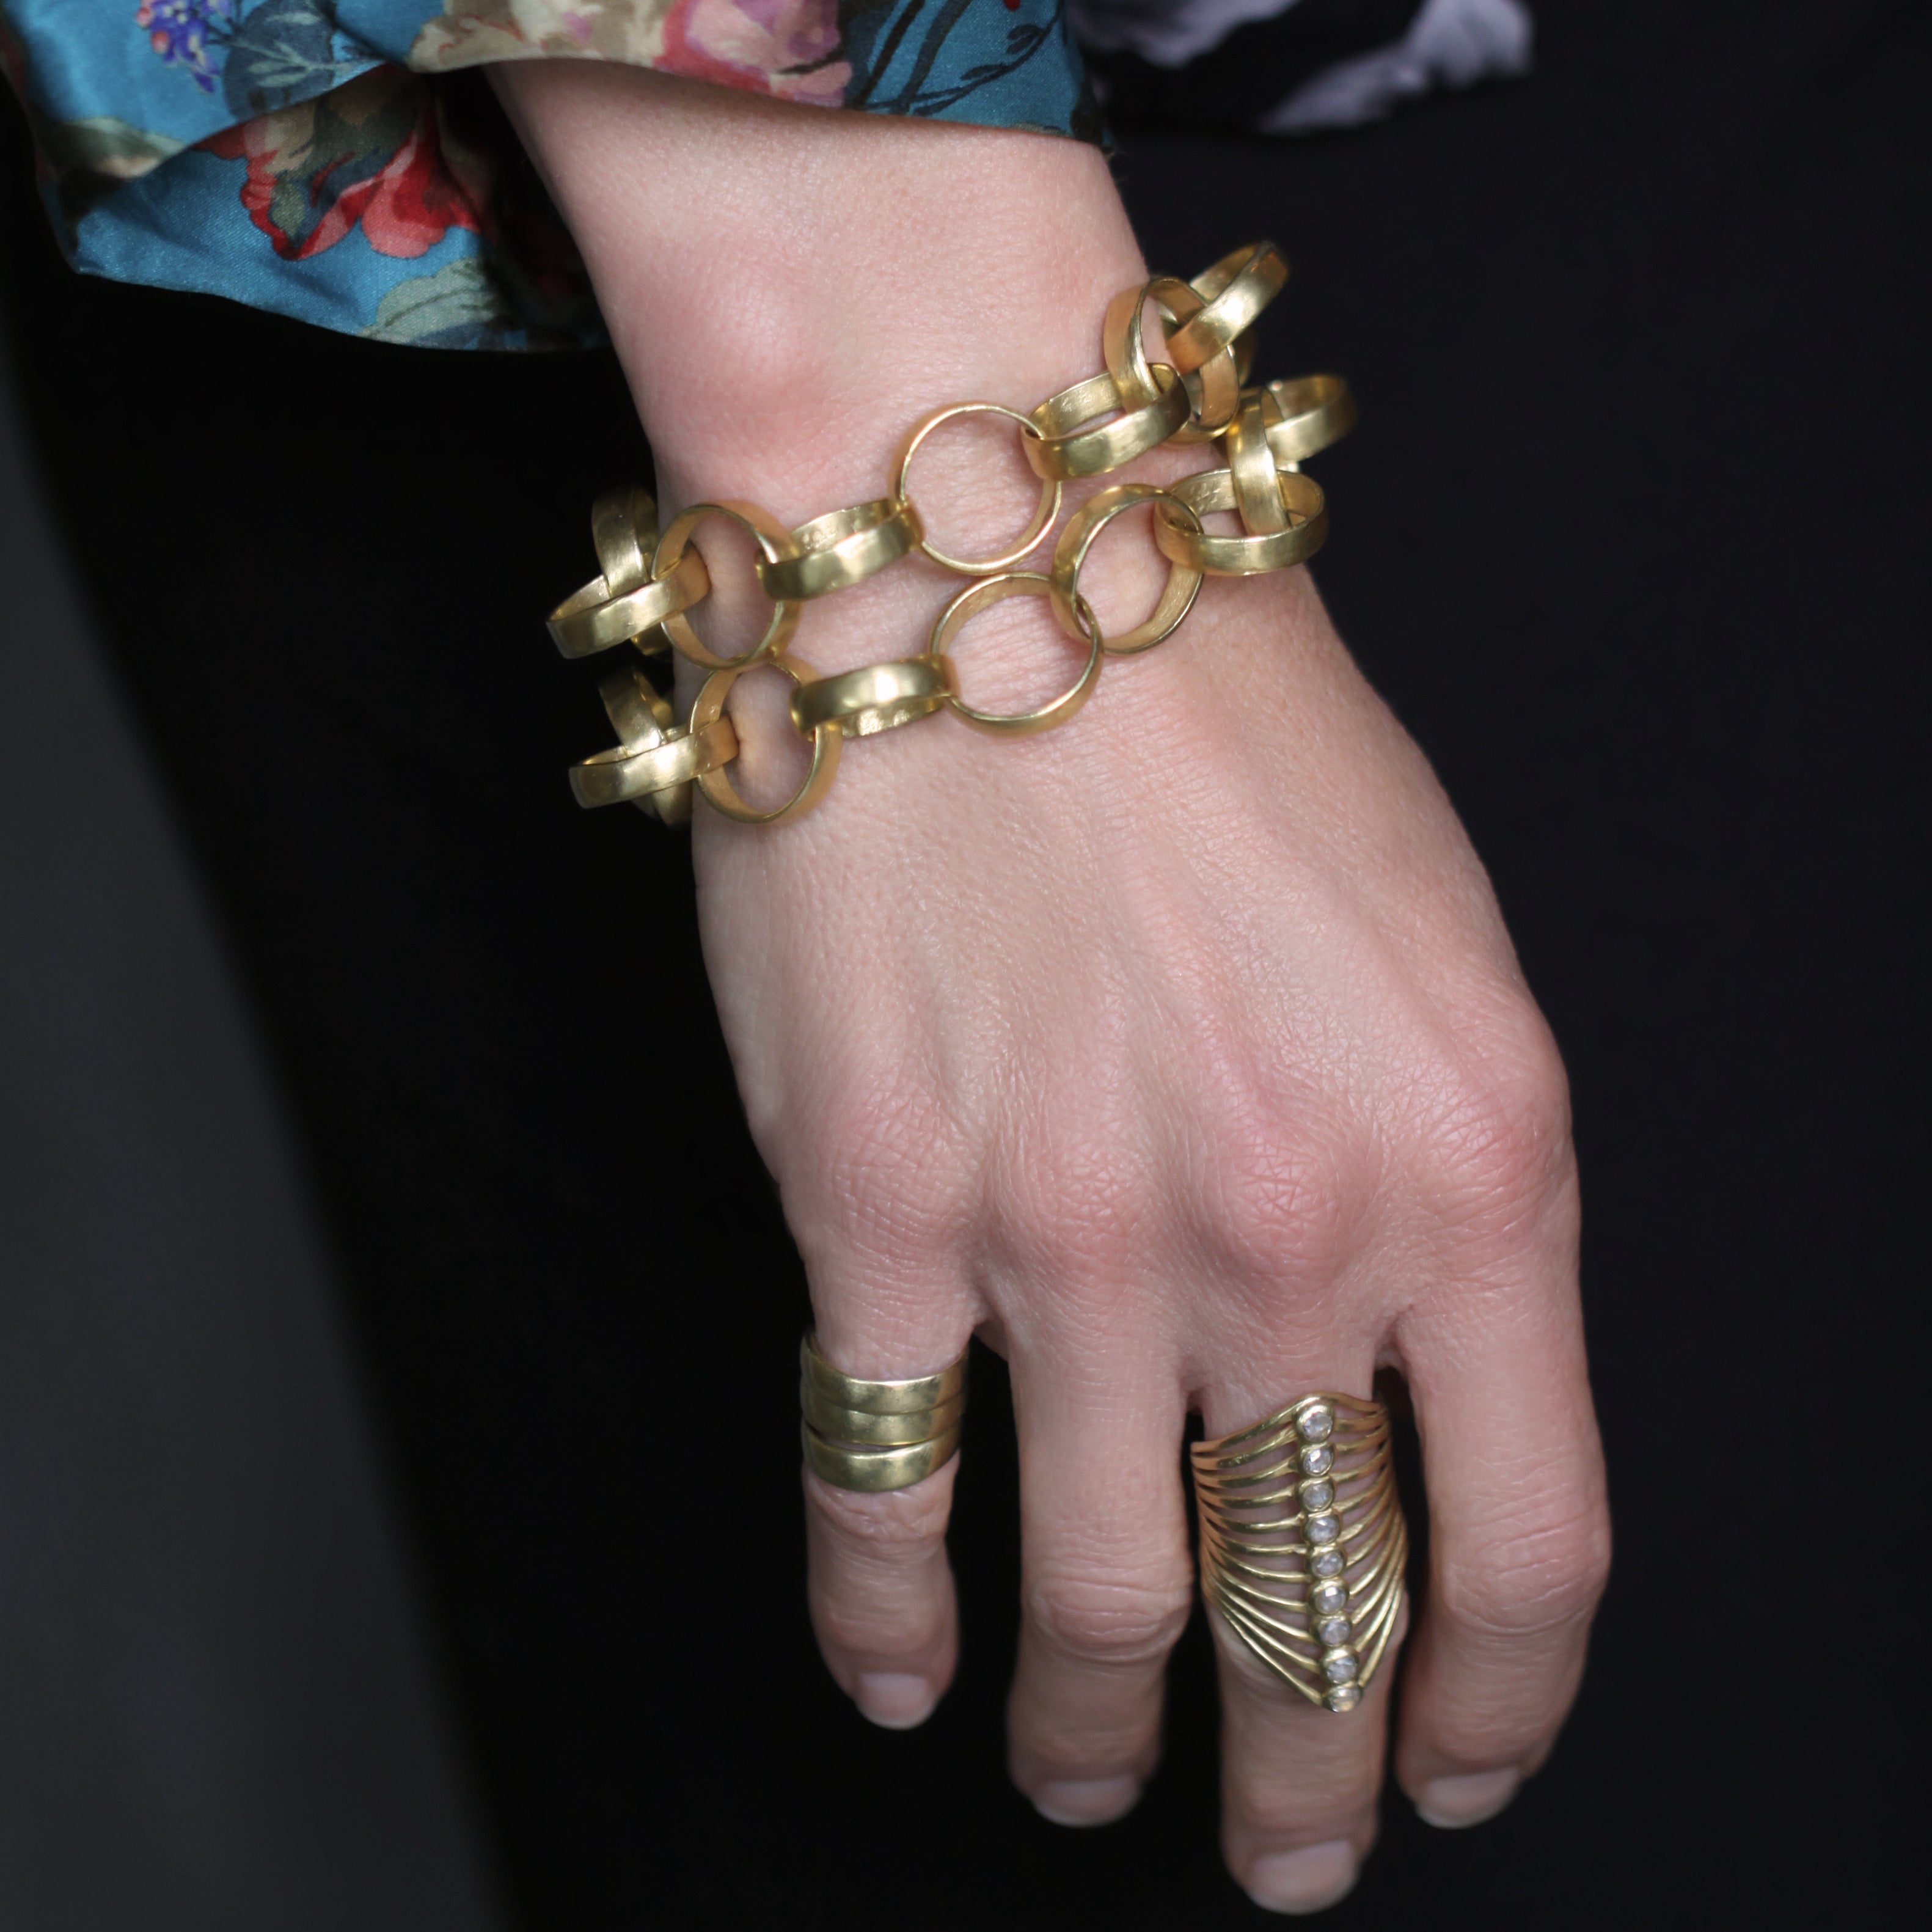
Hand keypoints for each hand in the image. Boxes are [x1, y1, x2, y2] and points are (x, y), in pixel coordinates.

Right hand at [500, 65, 1608, 1913]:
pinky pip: (873, 1484)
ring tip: (1090, 1780)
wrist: (981, 539)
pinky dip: (880, 1613)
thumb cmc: (1219, 708)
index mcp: (1472, 1160)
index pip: (1526, 1542)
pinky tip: (897, 1676)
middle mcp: (1285, 1229)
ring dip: (1101, 1726)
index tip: (1460, 1767)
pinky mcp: (872, 1207)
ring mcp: (1067, 1235)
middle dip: (1303, 1770)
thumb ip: (1434, 1176)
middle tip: (1282, 1847)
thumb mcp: (1434, 937)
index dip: (1495, 1701)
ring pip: (1095, 1590)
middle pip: (1308, 1604)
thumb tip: (1388, 1368)